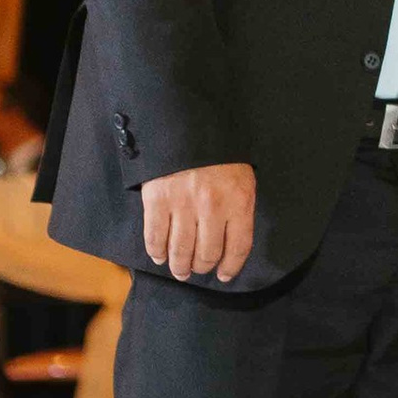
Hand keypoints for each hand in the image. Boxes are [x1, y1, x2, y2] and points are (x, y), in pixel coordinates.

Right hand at [140, 162, 257, 283]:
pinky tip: (159, 256)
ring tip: (179, 271)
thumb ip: (239, 205)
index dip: (231, 267)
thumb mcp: (241, 176)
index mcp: (238, 200)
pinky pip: (155, 236)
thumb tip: (231, 238)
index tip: (224, 275)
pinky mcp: (157, 200)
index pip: (238, 247)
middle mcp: (212, 207)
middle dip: (202, 267)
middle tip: (197, 270)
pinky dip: (156, 251)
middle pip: (208, 253)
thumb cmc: (219, 151)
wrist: (187, 122)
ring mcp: (183, 204)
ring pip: (181, 250)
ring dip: (179, 266)